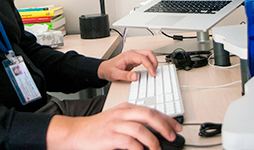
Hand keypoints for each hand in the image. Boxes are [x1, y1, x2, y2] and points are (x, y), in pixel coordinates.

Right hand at [46, 102, 181, 149]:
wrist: (76, 132)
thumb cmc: (98, 128)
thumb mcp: (117, 120)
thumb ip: (134, 122)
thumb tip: (154, 132)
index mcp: (126, 108)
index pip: (151, 110)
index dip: (167, 119)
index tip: (177, 127)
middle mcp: (122, 114)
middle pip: (149, 115)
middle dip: (164, 126)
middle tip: (172, 137)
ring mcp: (116, 125)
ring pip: (141, 129)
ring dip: (153, 141)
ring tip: (157, 149)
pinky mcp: (110, 137)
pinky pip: (129, 142)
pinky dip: (139, 148)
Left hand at [97, 49, 157, 81]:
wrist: (105, 68)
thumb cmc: (109, 70)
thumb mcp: (115, 74)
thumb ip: (126, 76)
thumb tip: (135, 77)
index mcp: (128, 55)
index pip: (143, 58)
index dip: (149, 66)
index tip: (152, 73)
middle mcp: (132, 53)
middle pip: (148, 53)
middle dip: (154, 61)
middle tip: (155, 71)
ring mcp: (134, 55)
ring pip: (148, 54)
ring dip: (153, 61)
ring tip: (154, 71)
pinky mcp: (135, 59)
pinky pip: (145, 59)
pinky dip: (150, 63)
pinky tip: (150, 69)